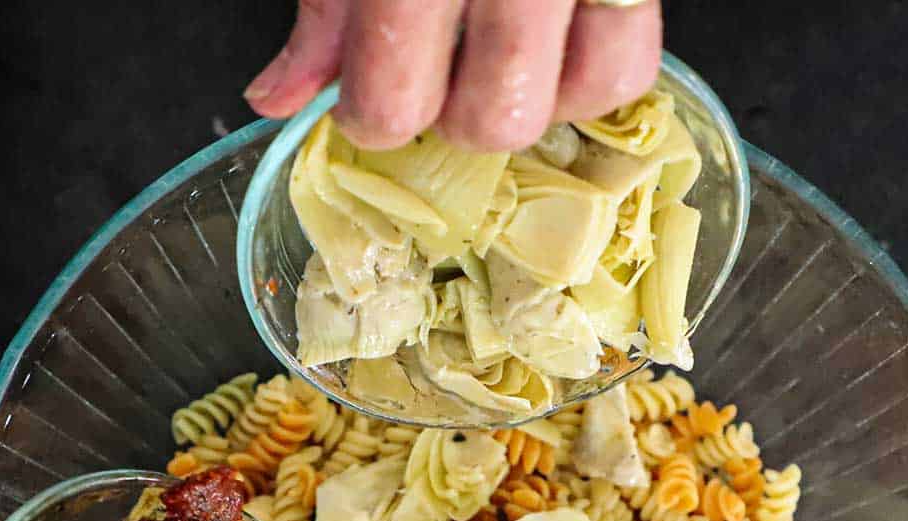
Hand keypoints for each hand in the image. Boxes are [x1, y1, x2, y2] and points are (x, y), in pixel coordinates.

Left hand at [245, 0, 662, 151]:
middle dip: (454, 111)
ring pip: (568, 103)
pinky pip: (628, 67)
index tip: (370, 90)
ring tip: (498, 48)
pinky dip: (591, 72)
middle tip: (438, 62)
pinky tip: (553, 39)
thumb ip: (327, 8)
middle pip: (491, 121)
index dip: (374, 113)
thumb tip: (280, 97)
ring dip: (526, 97)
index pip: (395, 106)